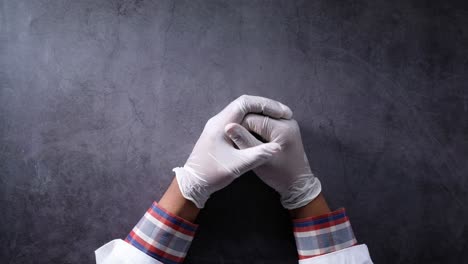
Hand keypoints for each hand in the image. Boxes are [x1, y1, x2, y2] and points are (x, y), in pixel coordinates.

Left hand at [174, 95, 292, 207]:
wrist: (193, 184)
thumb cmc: (212, 175)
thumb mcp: (237, 166)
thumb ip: (257, 155)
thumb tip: (277, 147)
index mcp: (220, 124)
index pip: (245, 103)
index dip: (265, 105)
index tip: (281, 112)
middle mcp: (217, 120)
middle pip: (244, 104)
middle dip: (264, 107)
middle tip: (282, 113)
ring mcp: (217, 126)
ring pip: (241, 112)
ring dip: (259, 113)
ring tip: (276, 118)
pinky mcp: (219, 133)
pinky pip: (238, 120)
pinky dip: (252, 120)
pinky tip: (263, 128)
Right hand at [225, 114, 320, 208]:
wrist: (298, 183)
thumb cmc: (280, 174)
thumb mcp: (259, 158)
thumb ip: (243, 140)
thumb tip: (228, 126)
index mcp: (281, 127)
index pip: (251, 118)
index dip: (237, 127)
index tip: (228, 138)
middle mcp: (286, 121)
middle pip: (256, 115)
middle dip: (243, 125)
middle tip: (232, 137)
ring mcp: (287, 123)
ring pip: (260, 117)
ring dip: (249, 126)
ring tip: (239, 138)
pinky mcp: (285, 128)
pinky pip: (266, 122)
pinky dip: (256, 129)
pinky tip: (249, 138)